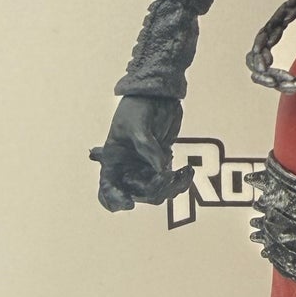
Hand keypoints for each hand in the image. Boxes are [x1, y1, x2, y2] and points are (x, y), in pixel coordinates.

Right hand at [90, 94, 191, 210]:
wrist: (159, 93)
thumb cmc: (138, 105)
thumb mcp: (138, 123)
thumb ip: (148, 147)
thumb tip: (162, 169)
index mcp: (113, 160)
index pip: (107, 189)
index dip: (115, 200)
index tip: (129, 203)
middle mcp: (128, 168)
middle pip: (138, 194)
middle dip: (154, 189)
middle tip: (168, 176)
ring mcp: (146, 168)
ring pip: (158, 192)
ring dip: (172, 188)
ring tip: (184, 174)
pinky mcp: (163, 164)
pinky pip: (172, 183)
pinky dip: (181, 181)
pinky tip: (188, 171)